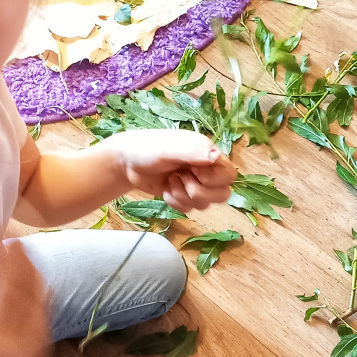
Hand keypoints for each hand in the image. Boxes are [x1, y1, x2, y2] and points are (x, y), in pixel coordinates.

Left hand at [111, 129, 236, 211]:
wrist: (126, 163)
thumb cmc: (147, 149)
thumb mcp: (170, 147)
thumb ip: (193, 151)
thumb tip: (216, 156)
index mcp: (207, 153)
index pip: (230, 175)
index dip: (213, 179)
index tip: (193, 171)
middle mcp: (205, 169)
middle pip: (222, 194)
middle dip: (199, 192)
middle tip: (180, 179)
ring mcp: (195, 184)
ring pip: (206, 204)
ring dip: (184, 197)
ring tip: (170, 182)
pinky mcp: (183, 196)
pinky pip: (190, 209)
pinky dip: (176, 203)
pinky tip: (165, 190)